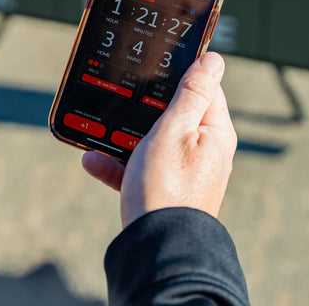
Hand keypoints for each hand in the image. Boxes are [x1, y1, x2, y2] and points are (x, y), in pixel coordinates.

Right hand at [82, 52, 237, 227]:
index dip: (181, 74)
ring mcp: (185, 172)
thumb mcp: (174, 129)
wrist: (155, 248)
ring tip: (98, 131)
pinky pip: (140, 168)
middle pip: (174, 114)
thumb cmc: (167, 187)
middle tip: (122, 99)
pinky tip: (93, 161)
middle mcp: (205, 152)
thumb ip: (191, 92)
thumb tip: (213, 59)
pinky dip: (118, 164)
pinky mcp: (165, 191)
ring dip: (123, 137)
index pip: (205, 88)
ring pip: (152, 141)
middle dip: (144, 109)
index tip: (156, 65)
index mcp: (215, 133)